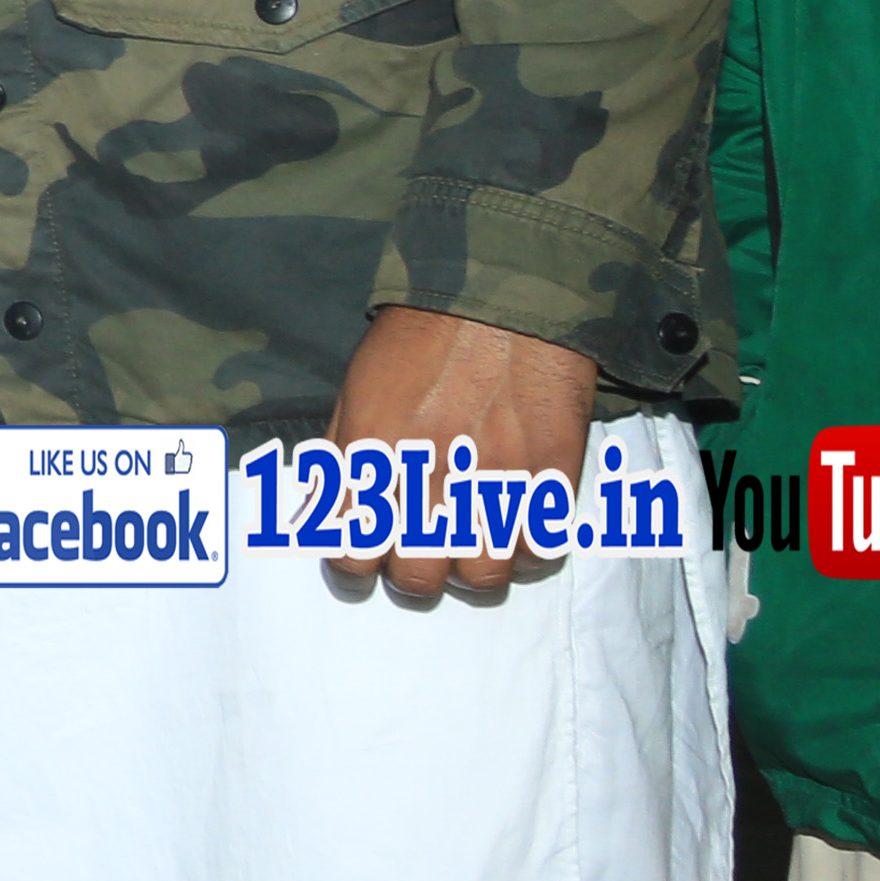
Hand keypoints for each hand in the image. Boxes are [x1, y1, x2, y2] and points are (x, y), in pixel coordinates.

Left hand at [321, 306, 595, 607]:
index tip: (369, 552)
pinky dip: (527, 549)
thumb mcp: (355, 392)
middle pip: (417, 579)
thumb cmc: (418, 342)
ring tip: (474, 541)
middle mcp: (428, 475)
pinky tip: (517, 525)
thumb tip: (327, 519)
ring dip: (474, 567)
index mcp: (370, 454)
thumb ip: (341, 459)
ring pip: (482, 577)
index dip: (358, 562)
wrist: (499, 300)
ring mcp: (495, 479)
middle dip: (415, 573)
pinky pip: (540, 551)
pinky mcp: (552, 475)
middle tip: (424, 550)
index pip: (351, 555)